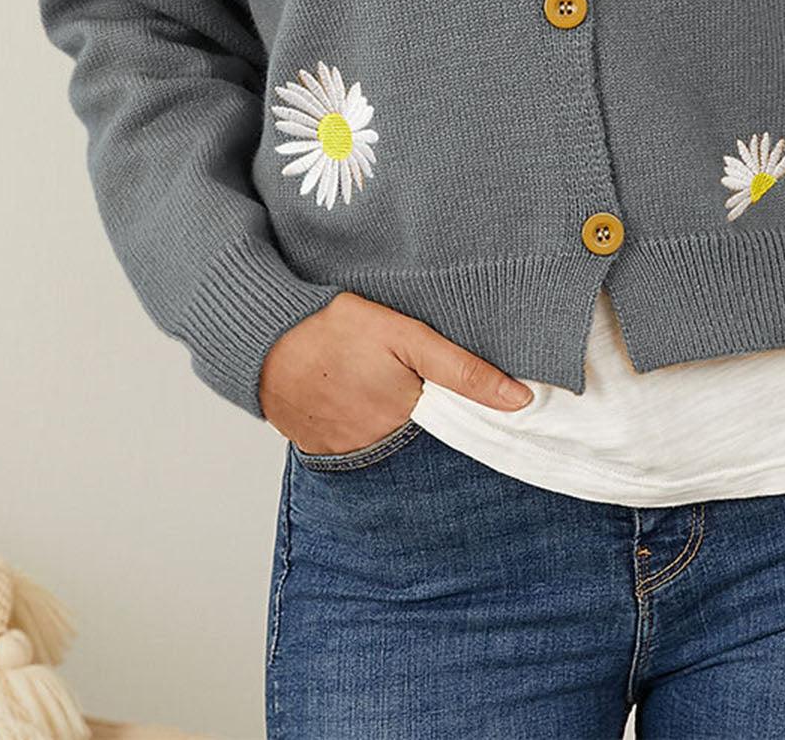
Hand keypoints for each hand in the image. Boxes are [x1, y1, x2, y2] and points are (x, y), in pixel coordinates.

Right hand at [258, 291, 533, 454]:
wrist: (263, 339)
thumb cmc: (335, 329)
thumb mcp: (406, 336)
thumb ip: (464, 370)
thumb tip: (521, 401)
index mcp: (407, 420)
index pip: (455, 434)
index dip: (471, 422)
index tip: (491, 414)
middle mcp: (379, 448)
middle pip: (423, 442)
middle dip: (429, 422)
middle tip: (413, 385)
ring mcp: (347, 454)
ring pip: (390, 446)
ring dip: (395, 427)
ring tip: (381, 389)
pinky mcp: (320, 451)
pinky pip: (356, 447)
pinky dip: (363, 429)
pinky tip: (358, 399)